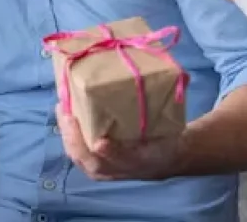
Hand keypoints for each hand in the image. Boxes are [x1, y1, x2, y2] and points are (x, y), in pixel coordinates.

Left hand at [57, 105, 185, 180]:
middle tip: (69, 115)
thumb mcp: (171, 128)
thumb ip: (171, 106)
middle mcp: (119, 169)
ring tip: (62, 109)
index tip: (102, 143)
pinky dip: (68, 135)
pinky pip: (78, 152)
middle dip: (77, 140)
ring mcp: (105, 169)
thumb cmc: (164, 138)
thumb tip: (185, 77)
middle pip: (93, 162)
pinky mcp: (96, 163)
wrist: (165, 158)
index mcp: (140, 161)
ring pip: (81, 158)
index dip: (113, 153)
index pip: (123, 161)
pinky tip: (64, 114)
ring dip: (68, 135)